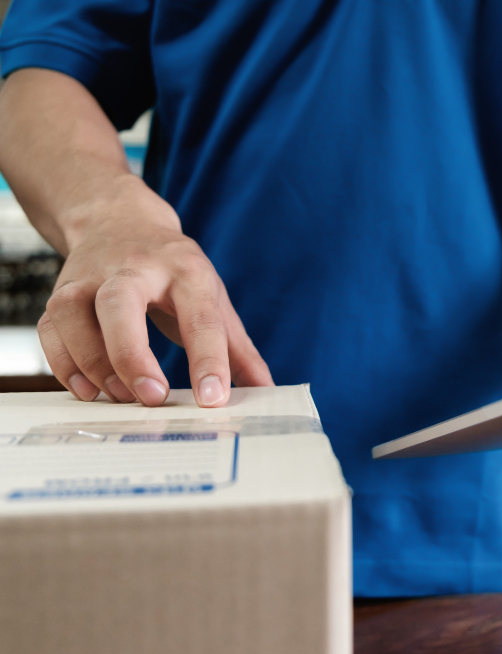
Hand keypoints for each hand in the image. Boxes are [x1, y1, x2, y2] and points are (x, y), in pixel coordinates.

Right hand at [37, 175, 272, 406]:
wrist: (120, 221)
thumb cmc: (174, 269)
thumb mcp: (214, 298)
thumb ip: (239, 349)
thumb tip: (266, 390)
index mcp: (185, 270)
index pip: (200, 316)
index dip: (208, 360)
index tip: (213, 399)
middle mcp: (133, 268)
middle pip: (120, 304)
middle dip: (132, 354)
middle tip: (152, 396)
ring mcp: (89, 278)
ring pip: (75, 316)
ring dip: (95, 365)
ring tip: (122, 397)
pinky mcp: (59, 292)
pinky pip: (51, 330)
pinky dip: (64, 366)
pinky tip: (90, 391)